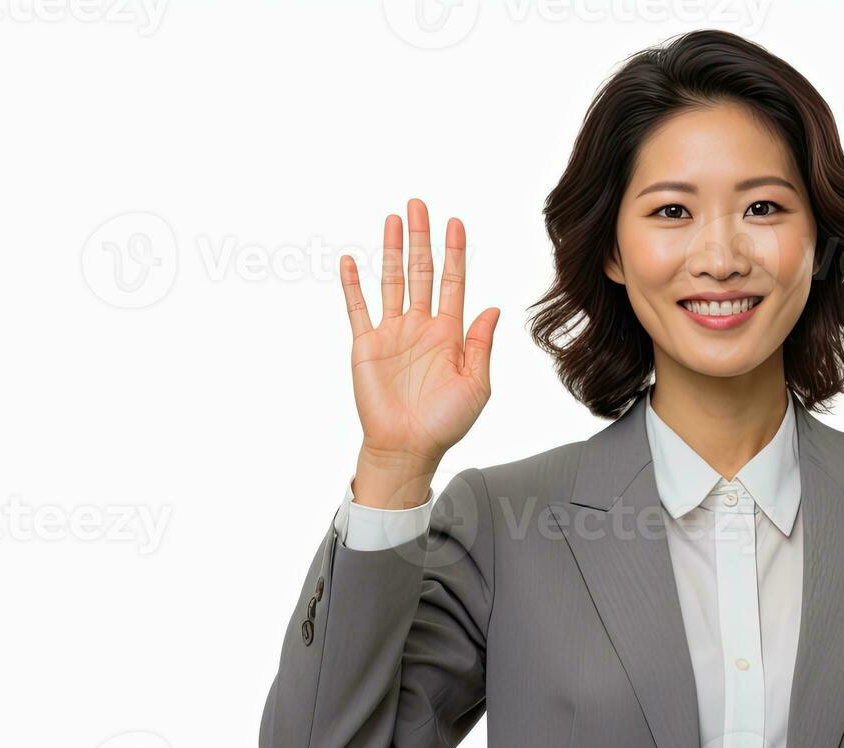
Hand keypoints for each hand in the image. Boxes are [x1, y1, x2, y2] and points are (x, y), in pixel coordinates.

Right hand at [341, 198, 498, 475]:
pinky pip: (357, 308)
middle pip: (420, 272)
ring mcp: (392, 333)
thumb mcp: (476, 384)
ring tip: (392, 219)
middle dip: (421, 239)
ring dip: (391, 250)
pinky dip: (353, 284)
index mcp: (450, 333)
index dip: (454, 253)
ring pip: (391, 281)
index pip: (453, 282)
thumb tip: (492, 308)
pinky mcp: (366, 344)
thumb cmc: (446, 421)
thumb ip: (481, 345)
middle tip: (419, 205)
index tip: (455, 223)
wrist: (408, 447)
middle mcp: (421, 326)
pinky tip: (351, 260)